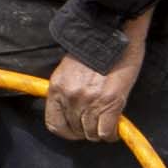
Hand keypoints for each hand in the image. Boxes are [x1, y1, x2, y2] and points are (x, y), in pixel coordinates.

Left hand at [42, 13, 150, 143]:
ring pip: (91, 133)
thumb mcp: (68, 69)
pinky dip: (110, 134)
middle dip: (84, 131)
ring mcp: (90, 101)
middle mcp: (71, 97)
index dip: (65, 131)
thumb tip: (71, 110)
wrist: (112, 33)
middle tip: (94, 124)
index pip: (54, 124)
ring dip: (98, 133)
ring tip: (105, 124)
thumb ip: (67, 90)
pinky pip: (106, 131)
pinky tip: (114, 129)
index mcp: (57, 88)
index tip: (74, 130)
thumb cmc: (93, 48)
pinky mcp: (110, 103)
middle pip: (75, 130)